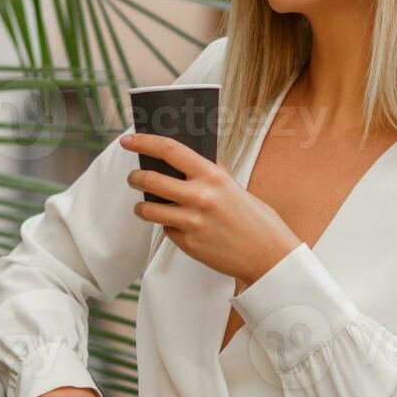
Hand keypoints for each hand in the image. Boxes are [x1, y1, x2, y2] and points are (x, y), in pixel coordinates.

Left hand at [119, 132, 300, 283]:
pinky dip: (168, 227)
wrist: (268, 255)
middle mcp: (200, 197)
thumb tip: (185, 158)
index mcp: (213, 176)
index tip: (128, 141)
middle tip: (133, 178)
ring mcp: (192, 222)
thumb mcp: (234, 187)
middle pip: (150, 180)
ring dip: (142, 206)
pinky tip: (180, 227)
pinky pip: (166, 230)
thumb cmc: (256, 219)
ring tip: (144, 206)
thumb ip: (210, 173)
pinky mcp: (188, 244)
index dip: (144, 142)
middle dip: (135, 178)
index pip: (169, 150)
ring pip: (148, 209)